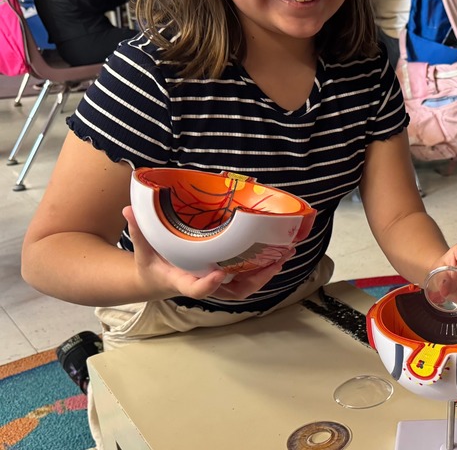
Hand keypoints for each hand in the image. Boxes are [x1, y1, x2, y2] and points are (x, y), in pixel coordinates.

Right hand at [124, 206, 290, 300]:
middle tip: (274, 260)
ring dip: (266, 272)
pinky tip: (279, 253)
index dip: (208, 285)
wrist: (157, 280)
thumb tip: (129, 208)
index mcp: (182, 281)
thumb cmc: (152, 265)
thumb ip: (140, 231)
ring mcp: (217, 284)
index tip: (219, 274)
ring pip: (246, 286)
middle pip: (233, 291)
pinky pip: (248, 279)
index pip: (196, 289)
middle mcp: (204, 284)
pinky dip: (264, 269)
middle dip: (255, 278)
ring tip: (284, 253)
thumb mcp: (143, 250)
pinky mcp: (225, 280)